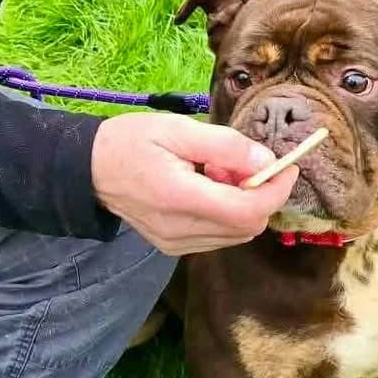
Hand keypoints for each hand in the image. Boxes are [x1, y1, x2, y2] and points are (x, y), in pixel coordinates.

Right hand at [91, 113, 296, 254]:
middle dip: (259, 195)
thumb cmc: (132, 141)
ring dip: (243, 205)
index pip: (248, 210)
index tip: (288, 167)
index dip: (277, 191)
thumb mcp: (178, 129)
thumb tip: (267, 163)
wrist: (89, 170)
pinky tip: (208, 191)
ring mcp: (177, 244)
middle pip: (247, 226)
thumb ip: (226, 146)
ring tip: (219, 174)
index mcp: (180, 197)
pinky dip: (227, 215)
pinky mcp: (174, 248)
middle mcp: (180, 229)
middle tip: (241, 164)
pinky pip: (219, 237)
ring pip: (236, 235)